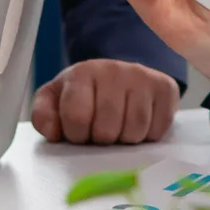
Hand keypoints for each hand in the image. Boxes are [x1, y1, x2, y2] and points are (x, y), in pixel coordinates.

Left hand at [32, 60, 179, 144]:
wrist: (117, 76)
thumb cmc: (83, 95)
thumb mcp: (54, 100)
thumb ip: (43, 115)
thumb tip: (54, 132)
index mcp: (82, 73)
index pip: (77, 117)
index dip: (76, 134)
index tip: (79, 131)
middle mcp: (114, 69)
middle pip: (107, 129)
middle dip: (101, 139)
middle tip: (100, 131)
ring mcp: (143, 77)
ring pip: (135, 131)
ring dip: (125, 140)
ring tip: (118, 128)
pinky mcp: (166, 87)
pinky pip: (158, 129)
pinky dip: (148, 136)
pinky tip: (139, 124)